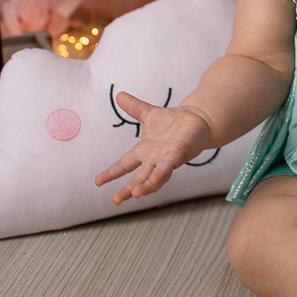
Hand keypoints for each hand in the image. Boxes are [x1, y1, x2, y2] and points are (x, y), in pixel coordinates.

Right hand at [94, 92, 213, 204]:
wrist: (198, 119)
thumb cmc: (173, 121)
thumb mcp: (149, 113)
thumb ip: (134, 107)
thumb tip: (119, 95)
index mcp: (144, 151)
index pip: (124, 164)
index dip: (112, 172)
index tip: (98, 181)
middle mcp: (154, 159)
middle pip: (138, 178)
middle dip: (127, 190)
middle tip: (115, 200)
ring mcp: (166, 159)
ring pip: (153, 177)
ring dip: (145, 187)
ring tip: (134, 195)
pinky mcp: (179, 154)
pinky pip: (168, 166)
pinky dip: (161, 174)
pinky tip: (154, 181)